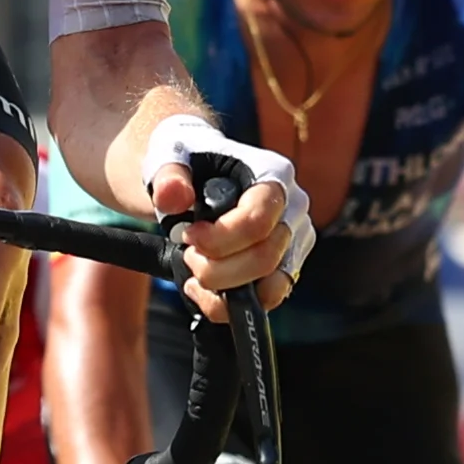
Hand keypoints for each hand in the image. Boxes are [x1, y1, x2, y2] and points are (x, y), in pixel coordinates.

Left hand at [142, 114, 314, 316]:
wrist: (197, 172)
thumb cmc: (189, 161)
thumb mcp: (169, 158)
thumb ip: (169, 177)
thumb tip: (174, 198)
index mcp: (275, 175)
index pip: (258, 222)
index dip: (218, 239)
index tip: (187, 235)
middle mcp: (294, 209)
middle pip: (265, 258)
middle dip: (216, 268)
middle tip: (188, 253)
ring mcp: (294, 241)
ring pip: (270, 287)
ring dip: (223, 288)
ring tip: (195, 269)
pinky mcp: (286, 267)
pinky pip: (266, 300)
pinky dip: (229, 304)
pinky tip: (202, 288)